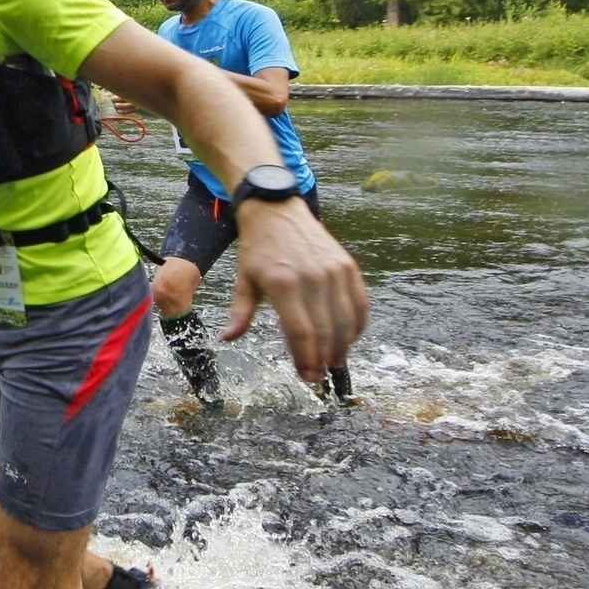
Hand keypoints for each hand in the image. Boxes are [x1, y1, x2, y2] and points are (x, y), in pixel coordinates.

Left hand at [222, 201, 369, 383]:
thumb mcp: (244, 280)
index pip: (301, 332)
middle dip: (322, 360)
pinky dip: (357, 325)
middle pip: (325, 331)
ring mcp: (334, 271)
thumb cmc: (258, 249)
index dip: (306, 360)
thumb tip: (228, 339)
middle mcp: (312, 278)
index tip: (306, 376)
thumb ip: (240, 313)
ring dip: (342, 347)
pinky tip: (349, 338)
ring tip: (333, 362)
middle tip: (318, 376)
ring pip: (346, 321)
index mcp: (283, 284)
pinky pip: (359, 303)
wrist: (277, 211)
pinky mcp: (347, 266)